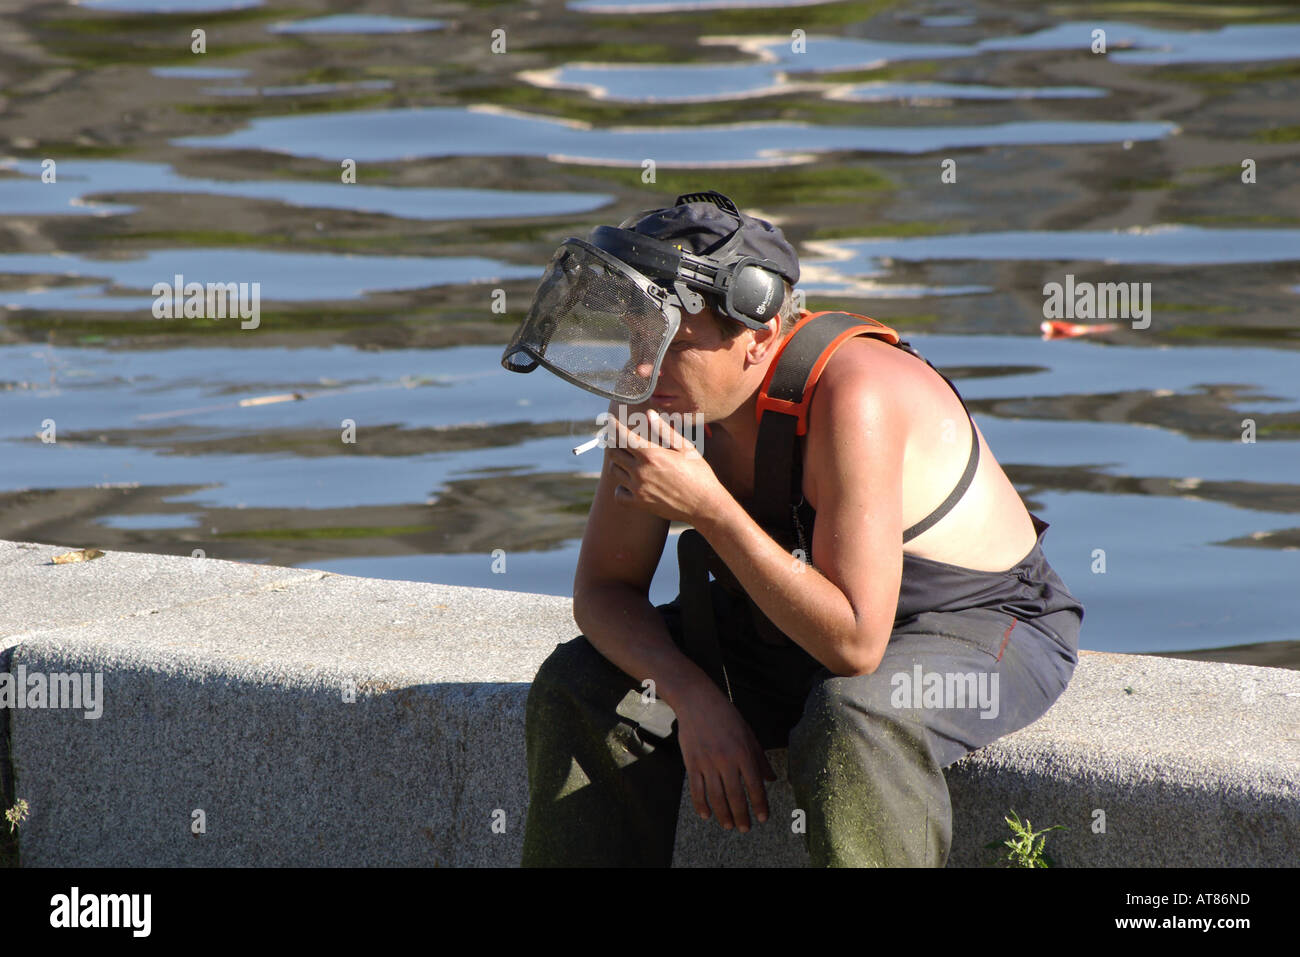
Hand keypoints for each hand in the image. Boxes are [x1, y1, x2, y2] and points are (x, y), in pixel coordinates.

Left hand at [608, 409, 724, 524]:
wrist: (705, 505)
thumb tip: (649, 414)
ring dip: (619, 463)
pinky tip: (631, 483)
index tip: (609, 421)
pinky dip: (621, 487)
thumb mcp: (685, 448)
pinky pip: (618, 494)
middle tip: (622, 440)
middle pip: (614, 452)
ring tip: (631, 460)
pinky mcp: (639, 504)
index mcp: (652, 454)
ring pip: (615, 471)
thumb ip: (664, 431)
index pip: (622, 435)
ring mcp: (638, 489)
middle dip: (615, 443)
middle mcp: (641, 471)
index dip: (613, 425)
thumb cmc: (699, 474)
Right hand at [672, 682, 777, 832]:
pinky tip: (706, 815)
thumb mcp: (748, 734)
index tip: (763, 818)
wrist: (697, 701)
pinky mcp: (691, 763)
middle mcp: (726, 760)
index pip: (755, 786)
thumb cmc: (726, 716)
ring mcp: (707, 762)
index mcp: (744, 752)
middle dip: (742, 816)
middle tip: (745, 829)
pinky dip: (701, 805)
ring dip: (723, 814)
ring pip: (716, 797)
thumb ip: (759, 759)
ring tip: (728, 826)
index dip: (760, 805)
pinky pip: (696, 789)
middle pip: (735, 796)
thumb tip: (772, 780)